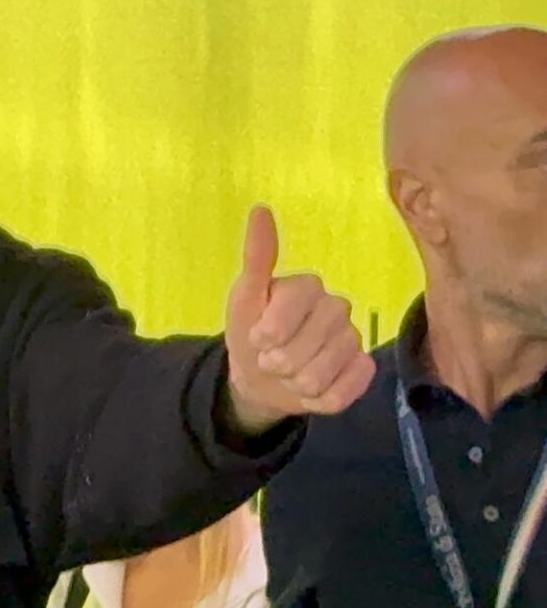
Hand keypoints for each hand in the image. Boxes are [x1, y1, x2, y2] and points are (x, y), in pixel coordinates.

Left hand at [223, 207, 375, 433]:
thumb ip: (257, 257)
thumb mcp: (244, 297)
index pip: (294, 307)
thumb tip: (260, 209)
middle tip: (270, 359)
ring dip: (293, 383)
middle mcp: (338, 307)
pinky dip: (318, 398)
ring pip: (321, 374)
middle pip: (307, 347)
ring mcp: (354, 339)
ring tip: (287, 373)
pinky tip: (311, 389)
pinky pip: (344, 392)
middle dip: (278, 362)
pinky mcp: (363, 371)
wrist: (260, 376)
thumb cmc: (251, 332)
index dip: (269, 331)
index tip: (256, 338)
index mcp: (308, 287)